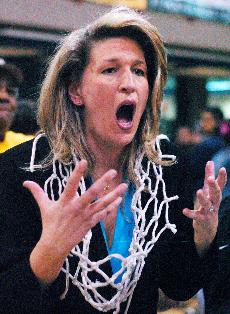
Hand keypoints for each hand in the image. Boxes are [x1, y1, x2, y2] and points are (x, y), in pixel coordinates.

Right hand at [23, 160, 126, 282]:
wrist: (55, 245)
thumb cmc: (50, 224)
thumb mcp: (44, 206)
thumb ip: (37, 192)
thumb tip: (25, 182)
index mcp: (64, 201)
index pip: (71, 184)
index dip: (77, 173)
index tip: (84, 161)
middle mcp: (76, 207)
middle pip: (91, 193)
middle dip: (103, 182)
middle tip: (113, 171)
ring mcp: (85, 216)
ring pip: (102, 204)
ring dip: (114, 195)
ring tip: (124, 185)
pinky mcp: (90, 223)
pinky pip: (103, 214)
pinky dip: (111, 207)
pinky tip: (119, 200)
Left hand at [183, 161, 226, 255]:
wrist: (208, 227)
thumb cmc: (209, 204)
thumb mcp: (209, 190)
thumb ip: (209, 175)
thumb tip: (210, 161)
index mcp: (215, 195)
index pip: (220, 185)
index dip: (222, 177)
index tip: (223, 168)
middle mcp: (214, 202)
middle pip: (216, 194)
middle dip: (214, 186)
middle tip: (210, 179)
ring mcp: (208, 211)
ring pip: (207, 204)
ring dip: (203, 198)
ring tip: (198, 191)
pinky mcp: (201, 219)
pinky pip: (196, 216)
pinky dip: (190, 213)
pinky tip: (184, 210)